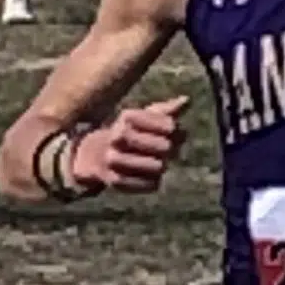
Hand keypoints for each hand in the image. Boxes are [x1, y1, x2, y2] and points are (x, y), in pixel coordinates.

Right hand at [71, 96, 188, 194]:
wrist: (97, 154)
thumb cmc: (130, 133)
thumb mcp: (144, 118)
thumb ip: (166, 111)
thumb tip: (186, 100)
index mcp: (128, 117)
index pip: (169, 126)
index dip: (176, 131)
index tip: (171, 132)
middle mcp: (118, 136)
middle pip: (166, 147)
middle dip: (170, 150)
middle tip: (166, 150)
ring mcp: (115, 159)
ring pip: (159, 167)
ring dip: (162, 166)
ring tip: (156, 163)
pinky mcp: (116, 181)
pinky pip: (151, 184)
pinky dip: (154, 181)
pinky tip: (147, 175)